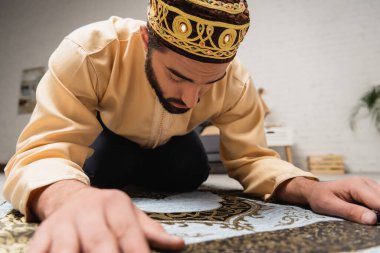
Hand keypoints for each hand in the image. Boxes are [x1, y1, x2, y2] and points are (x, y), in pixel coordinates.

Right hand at [27, 180, 184, 252]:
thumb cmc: (106, 212)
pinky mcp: (42, 234)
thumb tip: (180, 245)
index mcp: (115, 204)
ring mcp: (63, 223)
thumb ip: (152, 232)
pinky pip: (39, 251)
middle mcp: (89, 211)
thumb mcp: (130, 214)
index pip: (129, 233)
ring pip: (68, 248)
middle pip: (100, 242)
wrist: (69, 197)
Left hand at [276, 176, 378, 224]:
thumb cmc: (320, 197)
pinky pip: (378, 200)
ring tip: (364, 217)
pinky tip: (367, 214)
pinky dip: (377, 209)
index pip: (379, 202)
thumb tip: (373, 220)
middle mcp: (365, 183)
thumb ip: (351, 212)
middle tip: (368, 221)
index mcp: (357, 186)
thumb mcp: (330, 206)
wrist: (314, 190)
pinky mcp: (370, 191)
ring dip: (378, 211)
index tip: (376, 222)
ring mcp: (369, 186)